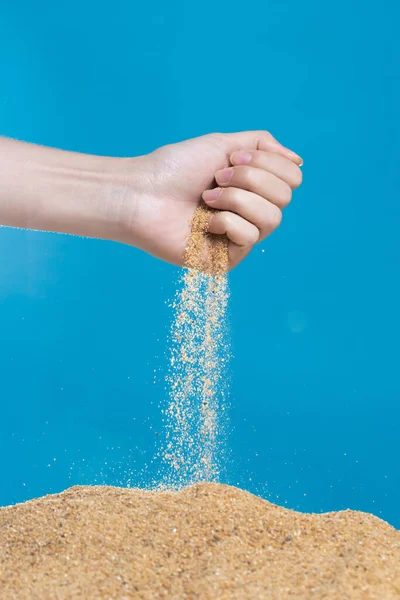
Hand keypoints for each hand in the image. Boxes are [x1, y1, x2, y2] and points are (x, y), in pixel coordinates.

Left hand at [122, 130, 302, 269]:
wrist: (141, 193)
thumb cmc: (175, 169)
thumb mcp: (223, 144)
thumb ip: (263, 145)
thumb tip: (299, 161)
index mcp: (253, 187)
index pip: (292, 177)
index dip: (267, 163)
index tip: (231, 159)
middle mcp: (250, 212)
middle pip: (286, 196)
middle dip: (250, 179)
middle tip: (215, 179)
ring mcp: (239, 238)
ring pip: (272, 218)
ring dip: (237, 199)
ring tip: (207, 199)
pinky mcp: (226, 260)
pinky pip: (250, 237)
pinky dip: (226, 222)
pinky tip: (204, 223)